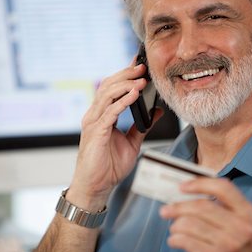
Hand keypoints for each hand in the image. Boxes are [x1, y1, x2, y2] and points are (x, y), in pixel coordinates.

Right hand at [68, 60, 162, 209]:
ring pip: (107, 95)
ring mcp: (93, 123)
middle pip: (108, 86)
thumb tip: (157, 111)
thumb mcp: (132, 142)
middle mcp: (95, 115)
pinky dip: (123, 101)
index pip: (112, 88)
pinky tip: (134, 95)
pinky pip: (110, 112)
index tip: (138, 65)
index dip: (124, 75)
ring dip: (125, 85)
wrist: (96, 186)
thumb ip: (142, 126)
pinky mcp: (96, 132)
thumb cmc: (109, 166)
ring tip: (141, 79)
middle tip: (142, 67)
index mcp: (102, 115)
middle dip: (125, 75)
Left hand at [160, 177, 251, 251]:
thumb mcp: (239, 221)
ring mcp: (229, 243)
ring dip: (176, 225)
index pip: (223, 188)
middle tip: (166, 210)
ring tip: (175, 228)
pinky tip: (175, 240)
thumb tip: (188, 190)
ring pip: (190, 223)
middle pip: (201, 206)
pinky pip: (186, 240)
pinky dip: (175, 239)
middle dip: (178, 207)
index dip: (200, 184)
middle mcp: (242, 227)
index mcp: (248, 212)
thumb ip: (222, 204)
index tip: (182, 186)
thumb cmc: (237, 242)